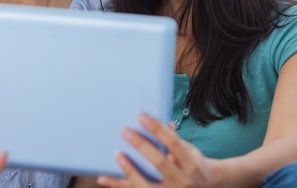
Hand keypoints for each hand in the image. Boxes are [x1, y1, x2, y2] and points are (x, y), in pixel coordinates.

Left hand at [96, 114, 213, 187]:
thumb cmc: (193, 167)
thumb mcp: (191, 152)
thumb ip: (175, 139)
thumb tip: (164, 123)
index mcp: (192, 166)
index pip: (173, 144)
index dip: (157, 129)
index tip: (141, 116)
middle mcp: (183, 182)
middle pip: (160, 162)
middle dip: (141, 145)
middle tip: (125, 131)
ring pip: (146, 184)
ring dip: (129, 169)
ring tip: (116, 154)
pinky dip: (118, 184)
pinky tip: (103, 178)